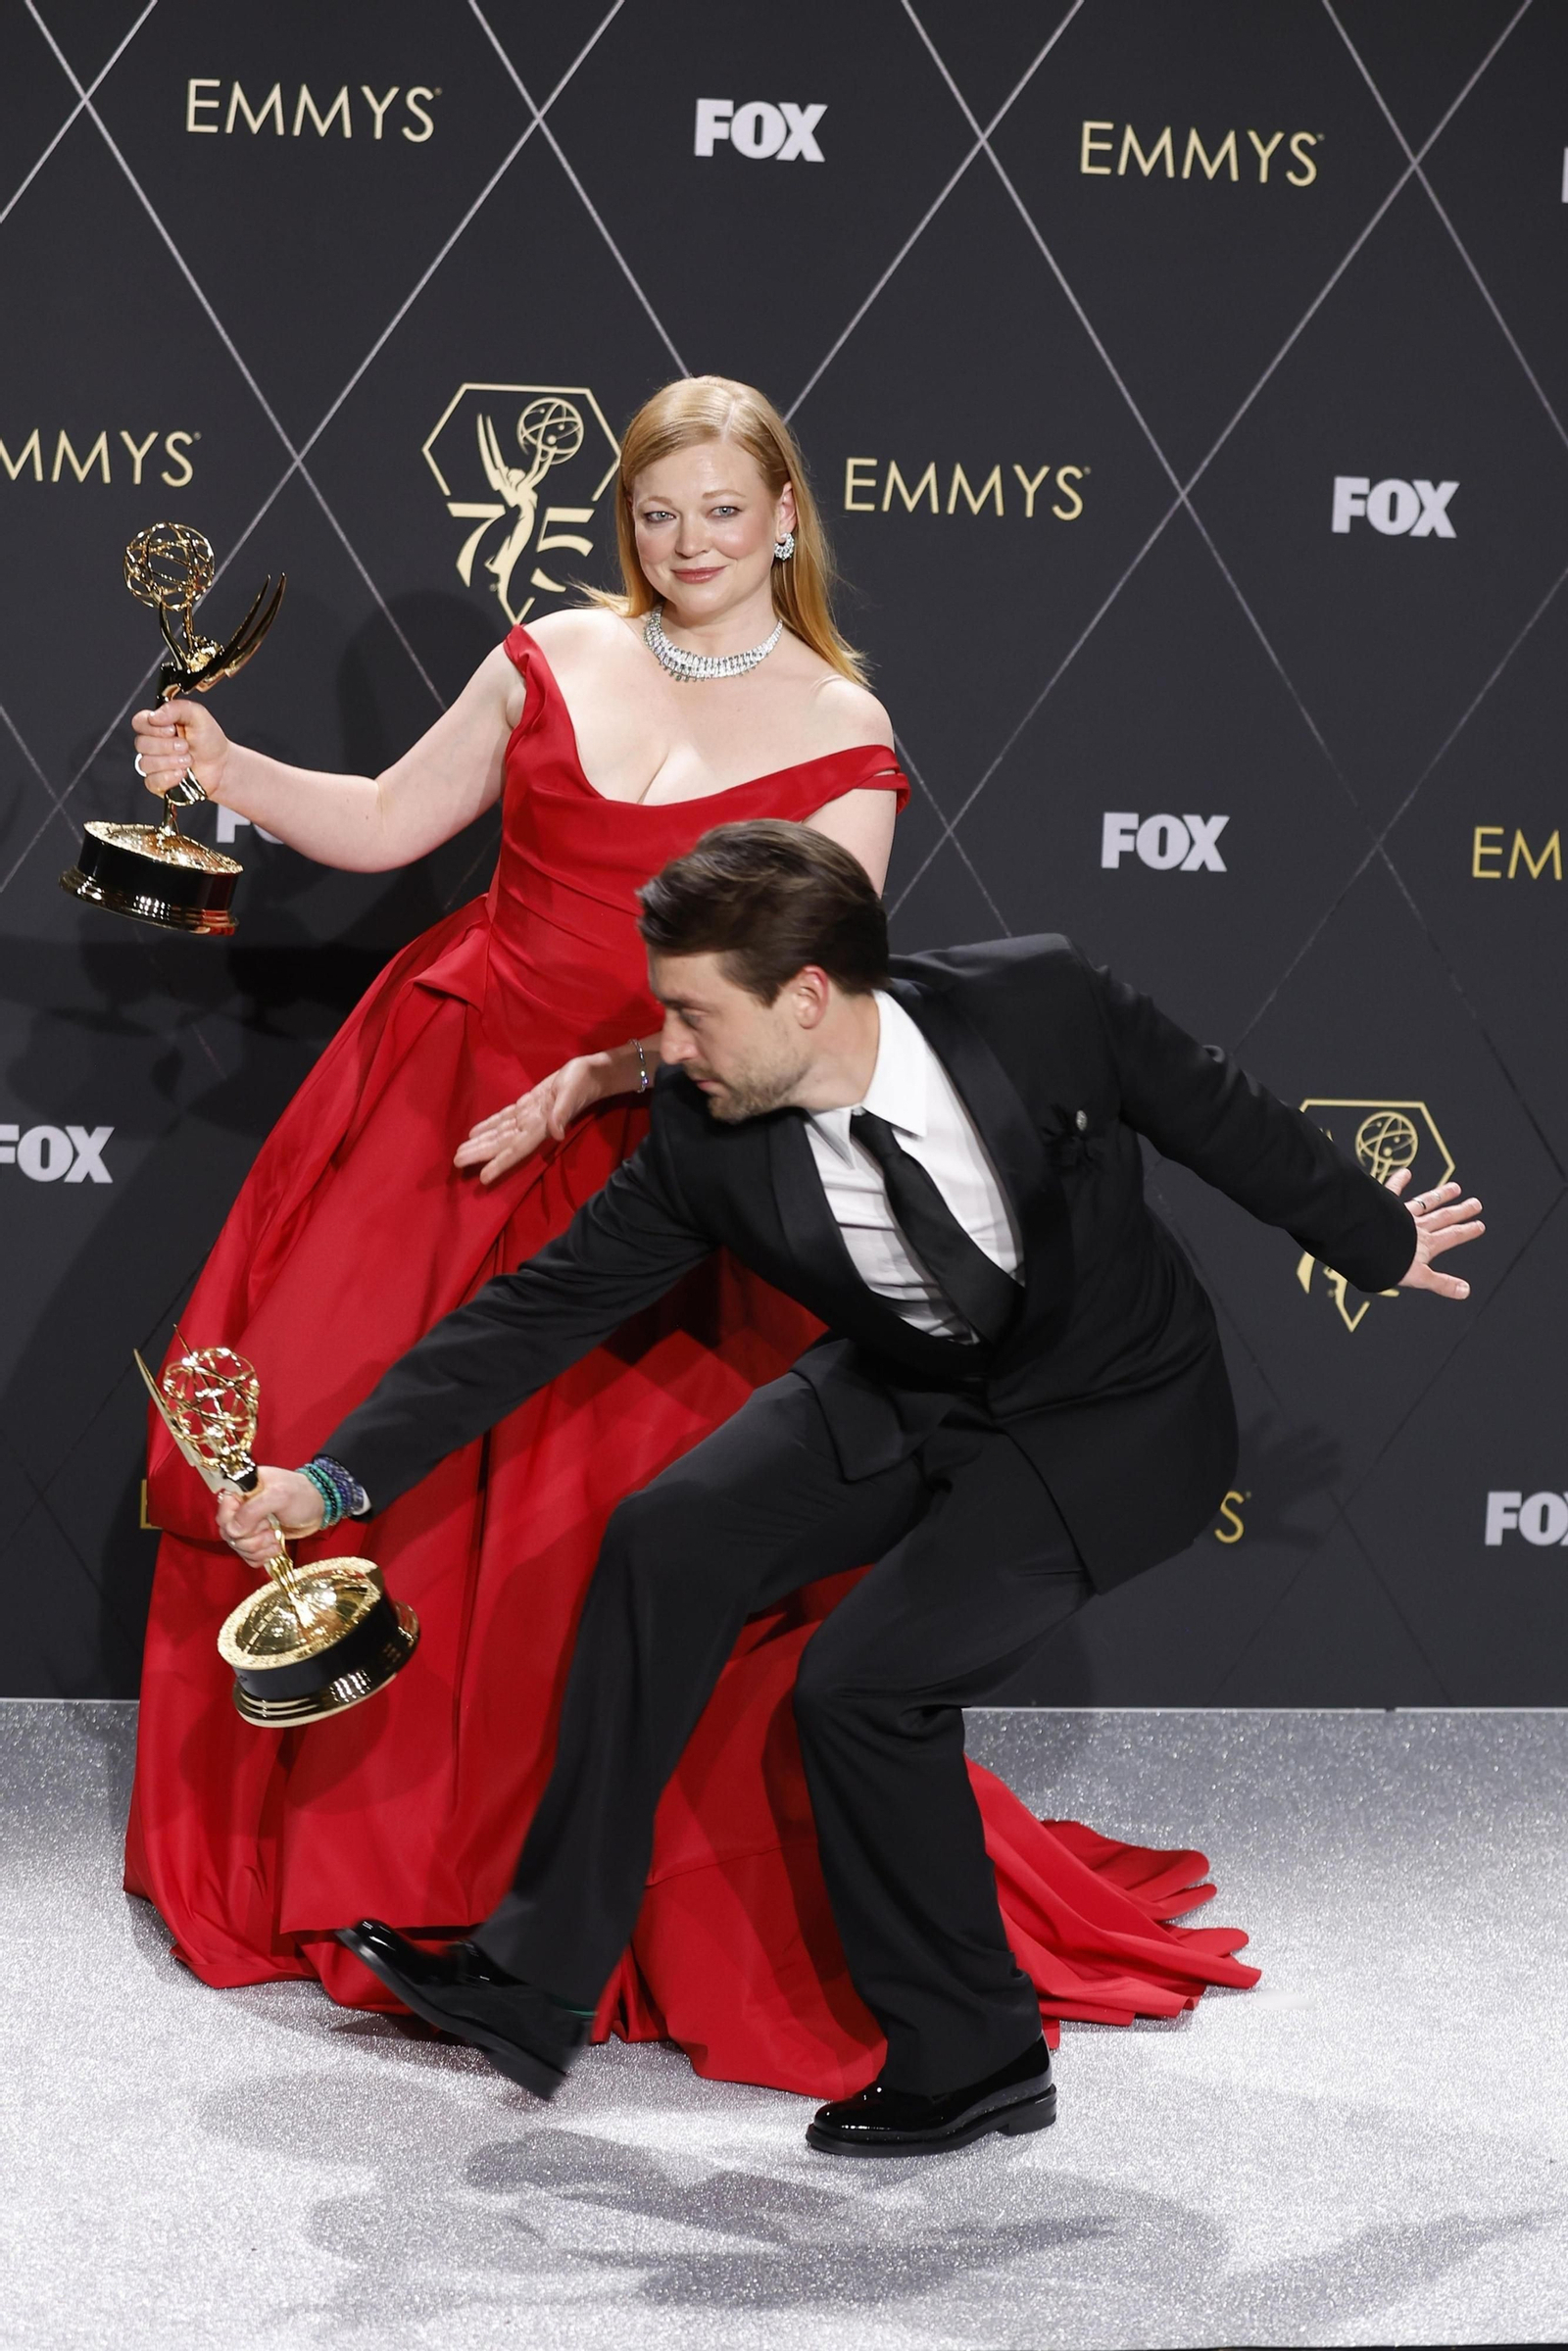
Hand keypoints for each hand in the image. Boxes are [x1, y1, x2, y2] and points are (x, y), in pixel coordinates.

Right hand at [132, 696, 231, 800]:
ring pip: (145, 763)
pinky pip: (151, 781)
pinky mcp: (158, 782)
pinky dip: (168, 778)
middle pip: (141, 744)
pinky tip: (181, 774)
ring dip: (170, 762)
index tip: (172, 730)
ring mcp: (154, 764)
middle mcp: (153, 744)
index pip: (139, 722)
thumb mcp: (198, 715)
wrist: (222, 766)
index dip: (153, 727)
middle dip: (167, 746)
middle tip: (186, 746)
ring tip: (188, 760)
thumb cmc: (209, 741)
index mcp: (158, 725)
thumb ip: (176, 708)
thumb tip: (154, 716)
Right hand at [216, 1468, 322, 1567]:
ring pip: (238, 1548)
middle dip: (252, 1538)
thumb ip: (253, 1510)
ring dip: (259, 1548)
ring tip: (276, 1538)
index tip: (260, 1522)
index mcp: (241, 1492)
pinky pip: (248, 1557)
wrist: (320, 1506)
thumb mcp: (279, 1495)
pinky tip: (276, 1548)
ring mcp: (248, 1526)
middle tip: (271, 1529)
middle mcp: (240, 1509)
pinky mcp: (257, 1540)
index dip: (237, 1524)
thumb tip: (232, 1530)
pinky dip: (261, 1557)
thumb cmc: (301, 1494)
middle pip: (229, 1535)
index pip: (222, 1514)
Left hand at [454, 1052, 612, 1184]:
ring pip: (500, 1134)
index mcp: (542, 1126)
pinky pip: (504, 1120)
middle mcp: (532, 1126)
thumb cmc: (582, 1081)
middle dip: (480, 1154)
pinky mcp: (527, 1106)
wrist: (591, 1074)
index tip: (483, 1177)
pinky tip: (475, 1133)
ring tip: (460, 1152)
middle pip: (502, 1144)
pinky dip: (489, 1127)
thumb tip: (555, 1133)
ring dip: (480, 1143)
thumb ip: (562, 1113)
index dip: (500, 1164)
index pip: (517, 1149)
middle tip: (457, 1162)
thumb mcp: (571, 1093)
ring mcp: (529, 1118)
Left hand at [1389, 1169, 1483, 1299]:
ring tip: (1455, 1187)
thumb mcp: (1419, 1277)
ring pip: (1425, 1203)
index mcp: (1425, 1244)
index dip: (1466, 1232)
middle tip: (1476, 1204)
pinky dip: (1399, 1181)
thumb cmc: (1388, 1262)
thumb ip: (1441, 1284)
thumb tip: (1465, 1291)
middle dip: (1460, 1212)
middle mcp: (1417, 1227)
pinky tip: (1405, 1172)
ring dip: (1440, 1195)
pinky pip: (1392, 1191)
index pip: (1451, 1236)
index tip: (1479, 1225)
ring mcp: (1402, 1215)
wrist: (1366, 1244)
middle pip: (1443, 1217)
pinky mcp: (1385, 1207)